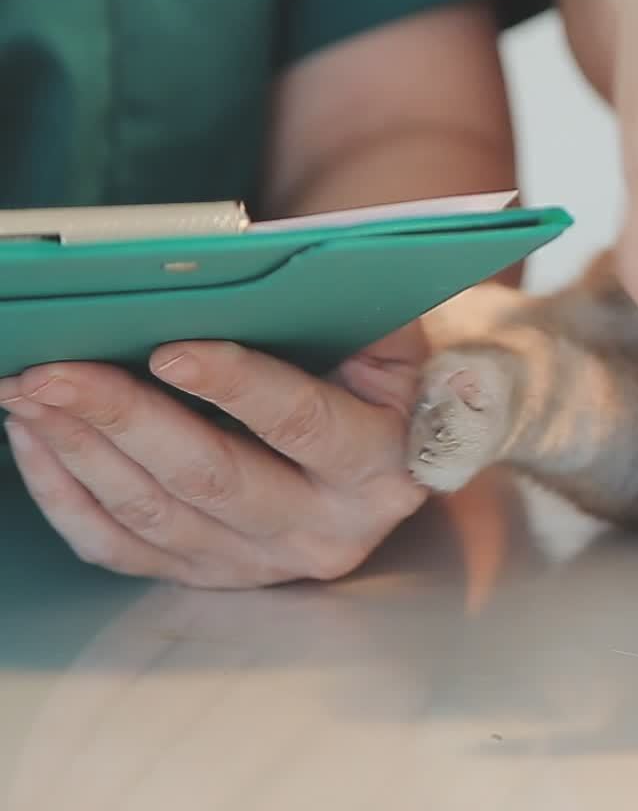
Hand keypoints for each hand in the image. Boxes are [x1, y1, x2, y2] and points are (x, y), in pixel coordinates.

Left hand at [0, 327, 431, 586]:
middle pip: (210, 479)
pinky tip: (34, 439)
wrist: (387, 446)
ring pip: (152, 513)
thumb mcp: (390, 339)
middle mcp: (326, 529)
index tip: (169, 353)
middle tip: (55, 370)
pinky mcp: (207, 574)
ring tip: (30, 390)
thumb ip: (349, 313)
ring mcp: (261, 561)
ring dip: (80, 448)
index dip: (238, 388)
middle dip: (123, 417)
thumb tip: (263, 274)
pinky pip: (117, 547)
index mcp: (381, 466)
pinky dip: (65, 494)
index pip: (303, 425)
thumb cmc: (376, 376)